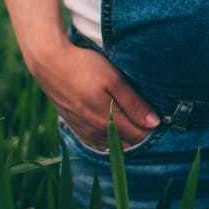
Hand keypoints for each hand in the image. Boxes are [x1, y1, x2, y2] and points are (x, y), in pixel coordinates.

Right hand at [30, 39, 159, 150]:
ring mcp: (84, 132)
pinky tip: (113, 125)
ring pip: (112, 144)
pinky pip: (97, 143)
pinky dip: (109, 138)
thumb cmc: (84, 67)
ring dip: (125, 137)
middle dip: (140, 133)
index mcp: (108, 121)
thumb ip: (134, 103)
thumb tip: (154, 123)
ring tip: (131, 117)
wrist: (50, 63)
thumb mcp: (114, 80)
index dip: (151, 126)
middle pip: (127, 143)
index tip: (158, 113)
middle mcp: (95, 132)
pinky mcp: (75, 127)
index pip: (140, 135)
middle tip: (146, 114)